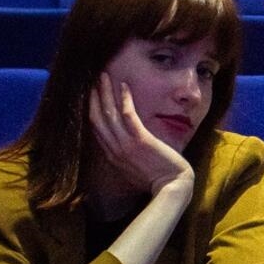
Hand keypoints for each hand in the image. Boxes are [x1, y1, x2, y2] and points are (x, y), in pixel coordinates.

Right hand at [88, 72, 193, 195]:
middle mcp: (114, 149)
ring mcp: (126, 145)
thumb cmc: (157, 180)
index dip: (92, 109)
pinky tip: (124, 85)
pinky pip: (128, 115)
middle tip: (93, 79)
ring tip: (104, 75)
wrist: (172, 188)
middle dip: (94, 96)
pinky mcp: (141, 140)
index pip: (96, 128)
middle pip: (97, 118)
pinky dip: (125, 98)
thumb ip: (126, 155)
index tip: (91, 94)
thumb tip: (125, 143)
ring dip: (105, 92)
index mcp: (112, 156)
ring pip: (109, 113)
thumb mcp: (134, 168)